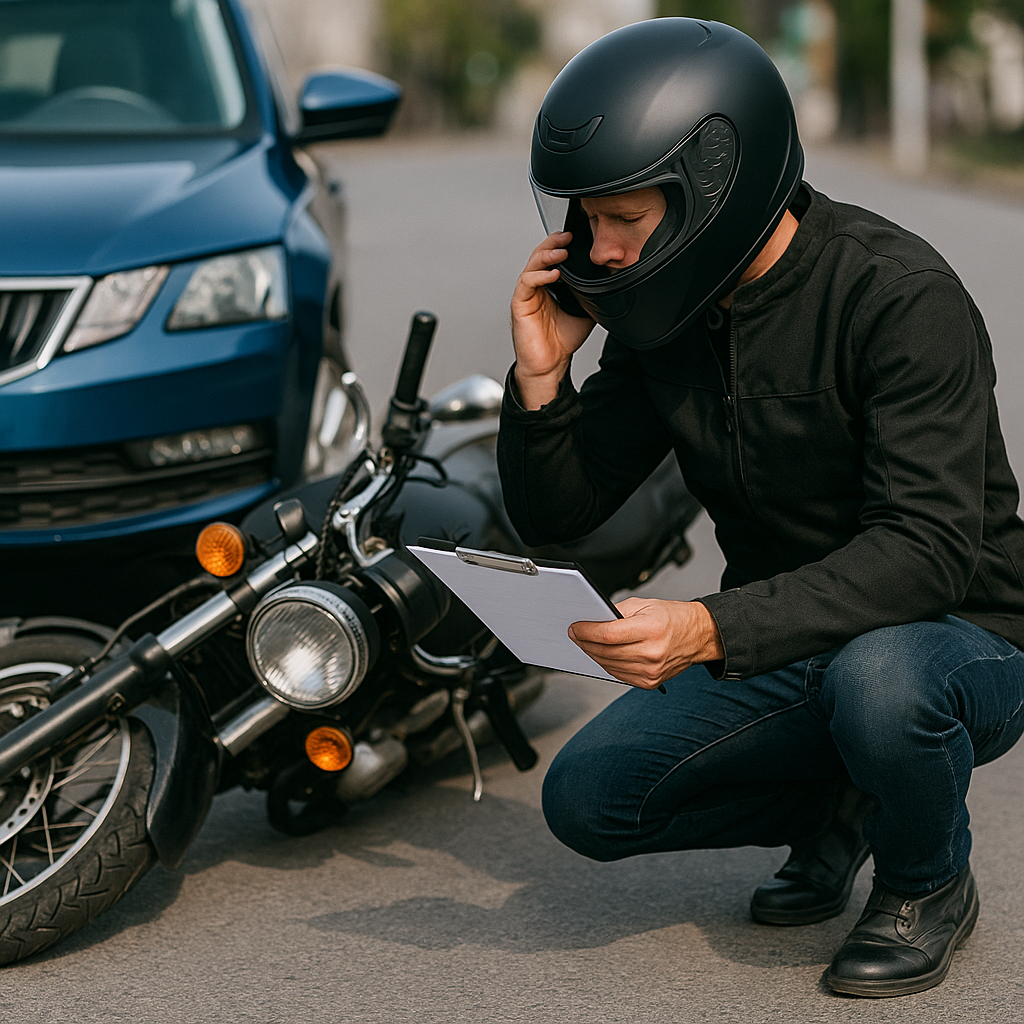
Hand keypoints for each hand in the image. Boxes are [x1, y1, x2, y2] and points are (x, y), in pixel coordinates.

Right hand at [511, 231, 594, 408]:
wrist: (550, 365)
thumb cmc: (562, 341)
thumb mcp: (586, 312)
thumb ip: (592, 295)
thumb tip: (610, 283)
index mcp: (550, 286)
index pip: (552, 257)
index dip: (561, 245)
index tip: (575, 238)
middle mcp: (536, 287)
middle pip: (540, 255)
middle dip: (553, 243)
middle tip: (567, 237)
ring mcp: (527, 295)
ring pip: (532, 265)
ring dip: (546, 255)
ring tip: (562, 252)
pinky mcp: (519, 304)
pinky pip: (526, 283)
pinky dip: (539, 275)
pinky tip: (553, 274)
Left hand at [568, 598, 723, 688]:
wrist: (698, 636)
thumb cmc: (673, 618)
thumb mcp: (644, 605)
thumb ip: (617, 612)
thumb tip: (592, 620)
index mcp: (651, 629)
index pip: (609, 634)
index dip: (587, 632)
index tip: (575, 628)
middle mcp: (653, 653)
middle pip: (607, 652)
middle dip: (585, 643)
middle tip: (575, 635)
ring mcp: (652, 671)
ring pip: (610, 665)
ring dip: (593, 655)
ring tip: (585, 644)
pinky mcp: (651, 682)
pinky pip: (620, 675)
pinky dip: (607, 665)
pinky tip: (601, 655)